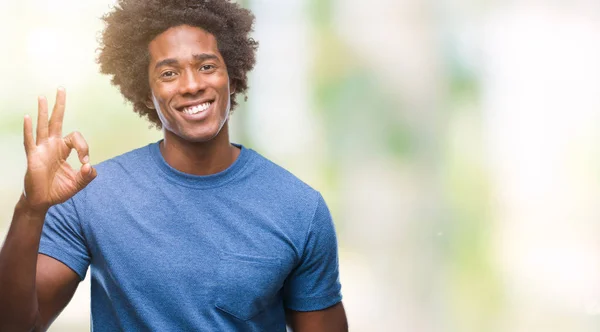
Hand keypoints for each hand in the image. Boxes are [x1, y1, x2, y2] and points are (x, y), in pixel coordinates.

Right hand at [22, 88, 96, 212]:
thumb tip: (90, 166)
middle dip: (60, 105)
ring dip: (44, 112)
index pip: (76, 138)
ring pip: (43, 126)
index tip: (85, 163)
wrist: (42, 201)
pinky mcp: (33, 157)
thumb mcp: (78, 183)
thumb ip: (87, 176)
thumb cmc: (58, 190)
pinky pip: (30, 141)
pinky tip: (28, 117)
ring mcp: (41, 149)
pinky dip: (29, 129)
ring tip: (43, 96)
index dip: (84, 148)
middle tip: (62, 88)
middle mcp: (52, 145)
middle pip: (57, 121)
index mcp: (63, 149)